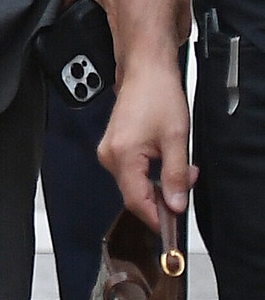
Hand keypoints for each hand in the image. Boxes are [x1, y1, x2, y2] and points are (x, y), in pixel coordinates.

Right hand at [98, 53, 195, 226]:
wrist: (145, 71)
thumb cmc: (157, 96)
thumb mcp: (176, 139)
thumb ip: (176, 175)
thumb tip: (175, 204)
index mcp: (122, 156)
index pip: (136, 201)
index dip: (156, 217)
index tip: (172, 227)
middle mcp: (109, 156)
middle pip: (135, 194)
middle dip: (164, 195)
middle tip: (189, 181)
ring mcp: (109, 151)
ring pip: (135, 183)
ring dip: (159, 183)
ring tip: (182, 167)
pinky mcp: (113, 147)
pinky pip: (131, 171)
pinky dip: (151, 173)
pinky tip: (166, 161)